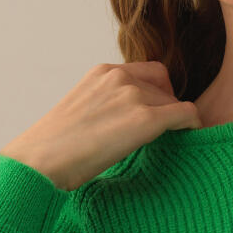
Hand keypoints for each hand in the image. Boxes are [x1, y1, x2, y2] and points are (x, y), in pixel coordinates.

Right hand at [0, 60, 201, 191]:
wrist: (39, 161)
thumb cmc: (54, 148)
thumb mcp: (81, 111)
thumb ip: (106, 105)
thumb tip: (123, 122)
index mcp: (102, 72)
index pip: (147, 71)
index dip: (157, 92)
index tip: (156, 113)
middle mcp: (119, 77)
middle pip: (164, 86)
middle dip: (166, 108)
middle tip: (164, 133)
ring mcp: (132, 96)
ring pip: (174, 102)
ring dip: (174, 121)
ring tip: (169, 141)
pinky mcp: (143, 120)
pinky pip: (186, 115)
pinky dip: (192, 125)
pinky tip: (190, 137)